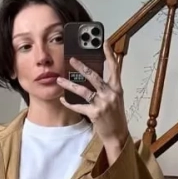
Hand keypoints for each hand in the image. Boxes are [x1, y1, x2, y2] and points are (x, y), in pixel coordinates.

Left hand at [58, 43, 129, 157]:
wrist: (118, 135)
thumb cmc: (115, 117)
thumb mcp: (115, 99)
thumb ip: (107, 87)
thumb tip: (93, 76)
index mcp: (117, 89)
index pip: (115, 68)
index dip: (110, 54)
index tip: (104, 42)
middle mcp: (110, 94)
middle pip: (94, 76)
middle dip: (82, 67)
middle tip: (72, 59)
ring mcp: (103, 104)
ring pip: (83, 91)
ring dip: (69, 85)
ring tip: (59, 80)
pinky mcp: (95, 113)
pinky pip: (79, 106)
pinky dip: (69, 103)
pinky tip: (62, 99)